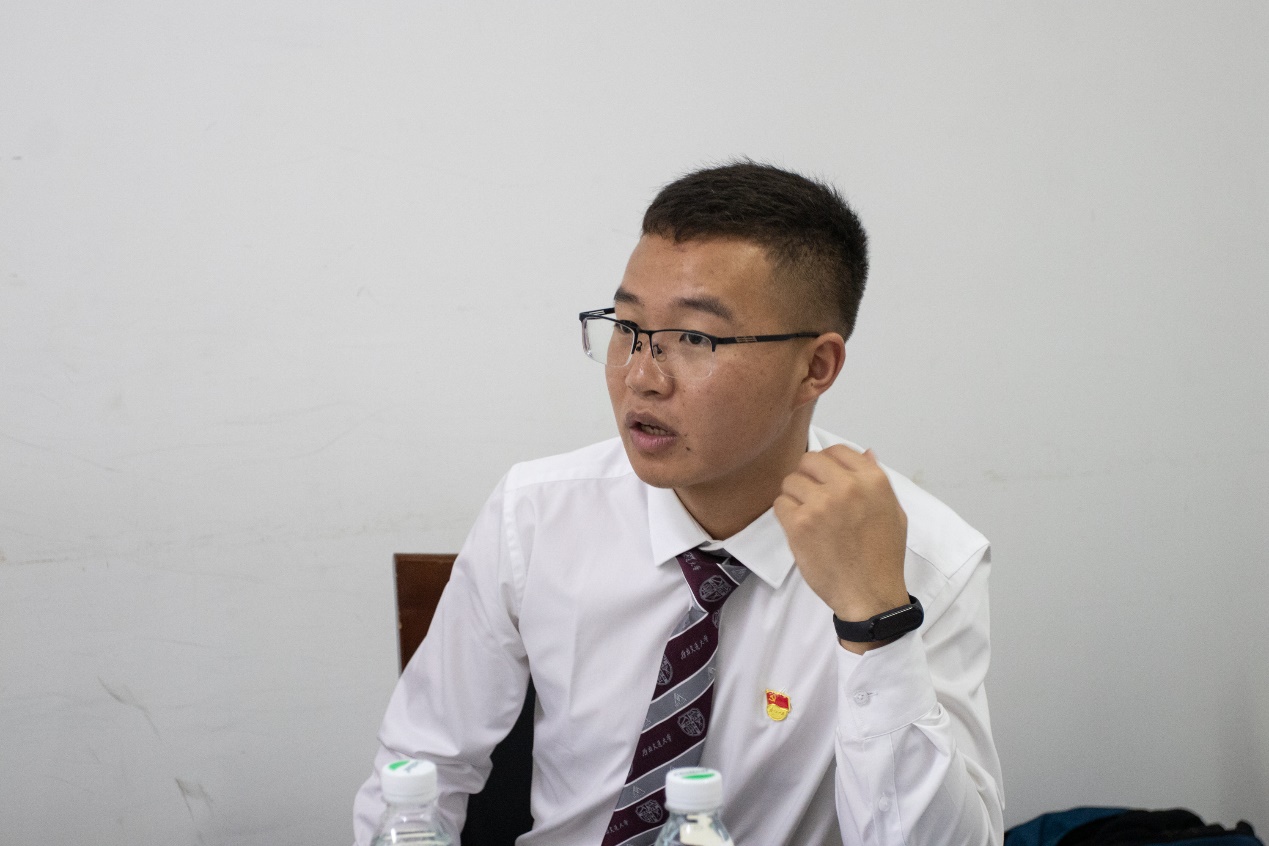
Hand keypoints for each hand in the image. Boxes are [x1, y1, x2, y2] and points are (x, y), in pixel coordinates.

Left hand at [774, 445, 909, 647]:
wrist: (869, 595)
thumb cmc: (883, 557)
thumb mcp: (893, 512)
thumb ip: (876, 480)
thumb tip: (866, 452)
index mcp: (873, 480)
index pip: (837, 450)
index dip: (827, 463)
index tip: (825, 479)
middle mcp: (847, 486)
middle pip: (809, 461)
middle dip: (807, 476)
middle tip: (812, 498)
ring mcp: (821, 504)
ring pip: (790, 481)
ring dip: (795, 496)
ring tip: (808, 517)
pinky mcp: (800, 523)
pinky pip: (780, 504)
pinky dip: (786, 515)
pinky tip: (800, 529)